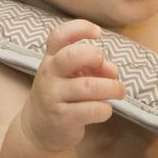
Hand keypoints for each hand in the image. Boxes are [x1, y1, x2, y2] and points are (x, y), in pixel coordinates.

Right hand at [20, 20, 124, 151]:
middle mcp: (49, 74)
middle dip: (95, 57)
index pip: (59, 36)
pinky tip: (105, 110)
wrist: (38, 129)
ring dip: (111, 87)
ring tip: (118, 91)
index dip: (80, 28)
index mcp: (51, 58)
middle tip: (105, 65)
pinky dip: (105, 109)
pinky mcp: (62, 118)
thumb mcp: (72, 75)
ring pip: (88, 87)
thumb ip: (93, 66)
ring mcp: (53, 97)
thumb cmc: (62, 94)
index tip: (98, 33)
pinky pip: (91, 110)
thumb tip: (112, 70)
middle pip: (72, 56)